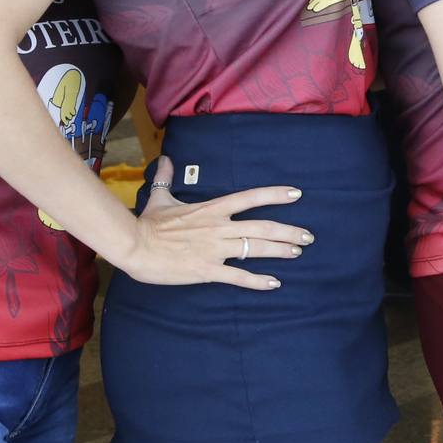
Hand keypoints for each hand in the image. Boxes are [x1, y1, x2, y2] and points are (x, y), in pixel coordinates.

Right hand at [121, 157, 310, 289]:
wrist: (134, 246)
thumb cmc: (148, 223)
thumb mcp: (160, 197)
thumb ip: (166, 178)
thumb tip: (165, 159)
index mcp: (211, 209)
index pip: (249, 198)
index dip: (274, 195)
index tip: (297, 194)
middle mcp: (218, 227)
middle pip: (262, 227)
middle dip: (288, 231)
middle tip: (308, 236)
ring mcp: (215, 249)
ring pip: (255, 249)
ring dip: (279, 251)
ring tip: (297, 252)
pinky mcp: (207, 270)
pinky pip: (238, 277)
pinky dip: (258, 281)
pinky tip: (274, 283)